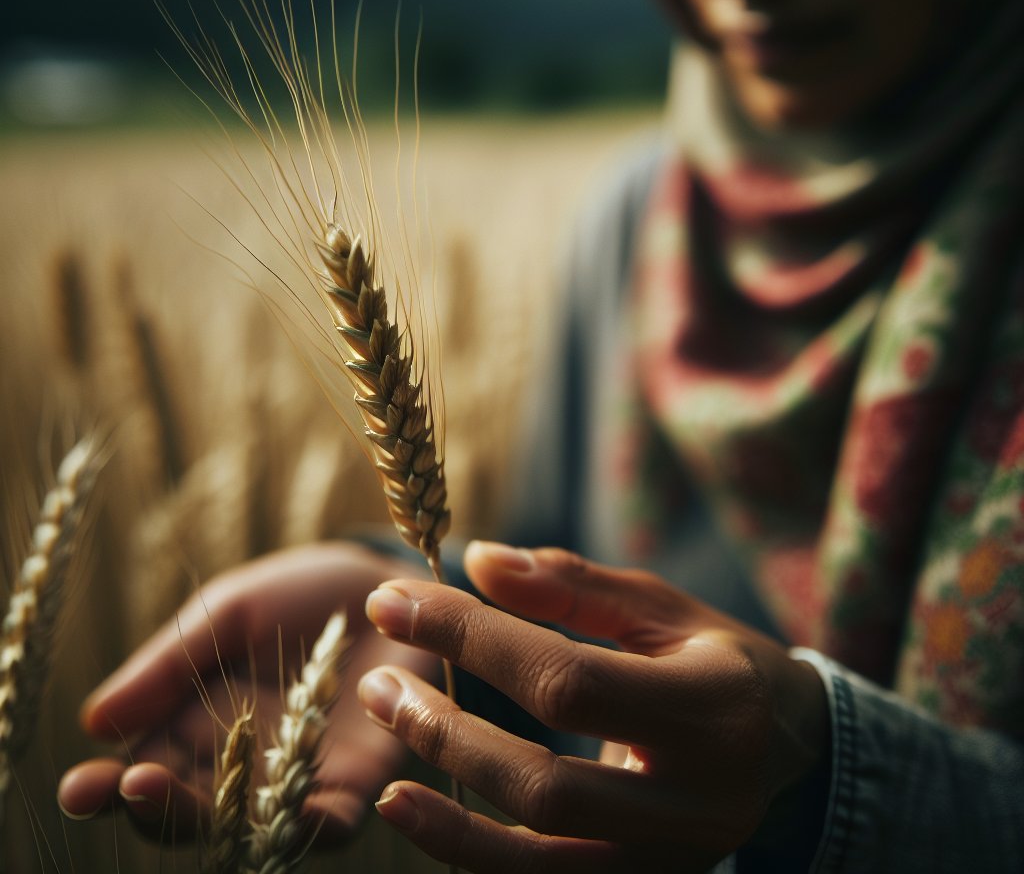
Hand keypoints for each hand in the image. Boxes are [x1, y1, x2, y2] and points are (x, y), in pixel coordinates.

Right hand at [57, 542, 435, 843]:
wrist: (388, 587)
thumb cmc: (301, 595)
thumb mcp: (229, 611)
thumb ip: (171, 662)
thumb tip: (94, 722)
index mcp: (198, 724)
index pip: (143, 767)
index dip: (106, 784)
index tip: (79, 786)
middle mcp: (240, 765)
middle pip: (186, 809)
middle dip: (152, 805)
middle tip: (130, 783)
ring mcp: (296, 780)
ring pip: (244, 828)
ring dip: (211, 822)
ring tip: (187, 796)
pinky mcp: (356, 783)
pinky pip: (326, 822)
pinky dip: (304, 825)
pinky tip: (282, 812)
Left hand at [357, 542, 828, 872]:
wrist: (794, 748)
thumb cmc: (722, 660)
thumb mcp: (663, 607)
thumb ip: (573, 585)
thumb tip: (477, 561)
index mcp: (714, 709)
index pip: (566, 679)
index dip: (471, 639)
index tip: (395, 599)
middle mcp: (701, 803)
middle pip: (545, 783)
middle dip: (447, 729)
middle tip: (380, 680)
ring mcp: (675, 862)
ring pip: (540, 862)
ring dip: (447, 809)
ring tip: (383, 760)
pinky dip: (473, 857)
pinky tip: (415, 814)